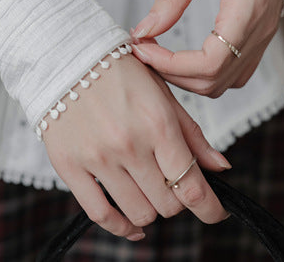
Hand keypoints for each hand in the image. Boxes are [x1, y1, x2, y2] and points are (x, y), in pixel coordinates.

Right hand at [41, 52, 230, 240]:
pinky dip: (120, 227)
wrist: (63, 57)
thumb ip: (191, 134)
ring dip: (150, 209)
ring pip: (140, 213)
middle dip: (176, 199)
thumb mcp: (161, 93)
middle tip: (169, 184)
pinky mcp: (69, 166)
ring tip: (146, 191)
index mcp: (157, 124)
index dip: (210, 208)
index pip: (192, 186)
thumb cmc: (116, 71)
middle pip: (168, 204)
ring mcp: (98, 158)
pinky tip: (130, 224)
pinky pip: (100, 214)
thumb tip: (220, 167)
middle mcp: (129, 144)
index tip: (215, 213)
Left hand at [130, 0, 283, 97]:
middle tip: (144, 50)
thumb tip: (144, 30)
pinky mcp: (260, 38)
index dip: (171, 65)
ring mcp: (263, 38)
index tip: (143, 48)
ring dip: (186, 78)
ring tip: (159, 54)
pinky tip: (183, 56)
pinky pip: (234, 73)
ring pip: (223, 83)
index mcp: (248, 10)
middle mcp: (260, 31)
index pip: (210, 62)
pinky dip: (205, 74)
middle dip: (172, 74)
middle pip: (214, 81)